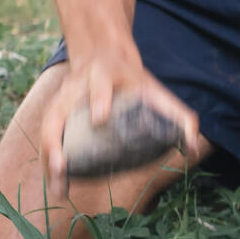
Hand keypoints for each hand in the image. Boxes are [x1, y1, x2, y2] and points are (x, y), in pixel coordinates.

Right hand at [38, 45, 199, 190]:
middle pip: (60, 109)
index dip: (99, 98)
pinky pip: (46, 136)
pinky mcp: (54, 111)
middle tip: (62, 165)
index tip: (100, 118)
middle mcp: (77, 85)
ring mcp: (61, 98)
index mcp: (104, 74)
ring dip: (49, 156)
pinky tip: (57, 185)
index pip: (100, 83)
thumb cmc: (134, 81)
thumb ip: (180, 116)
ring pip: (48, 126)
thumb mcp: (156, 90)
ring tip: (58, 185)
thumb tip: (192, 149)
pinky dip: (49, 161)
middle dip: (57, 137)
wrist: (103, 53)